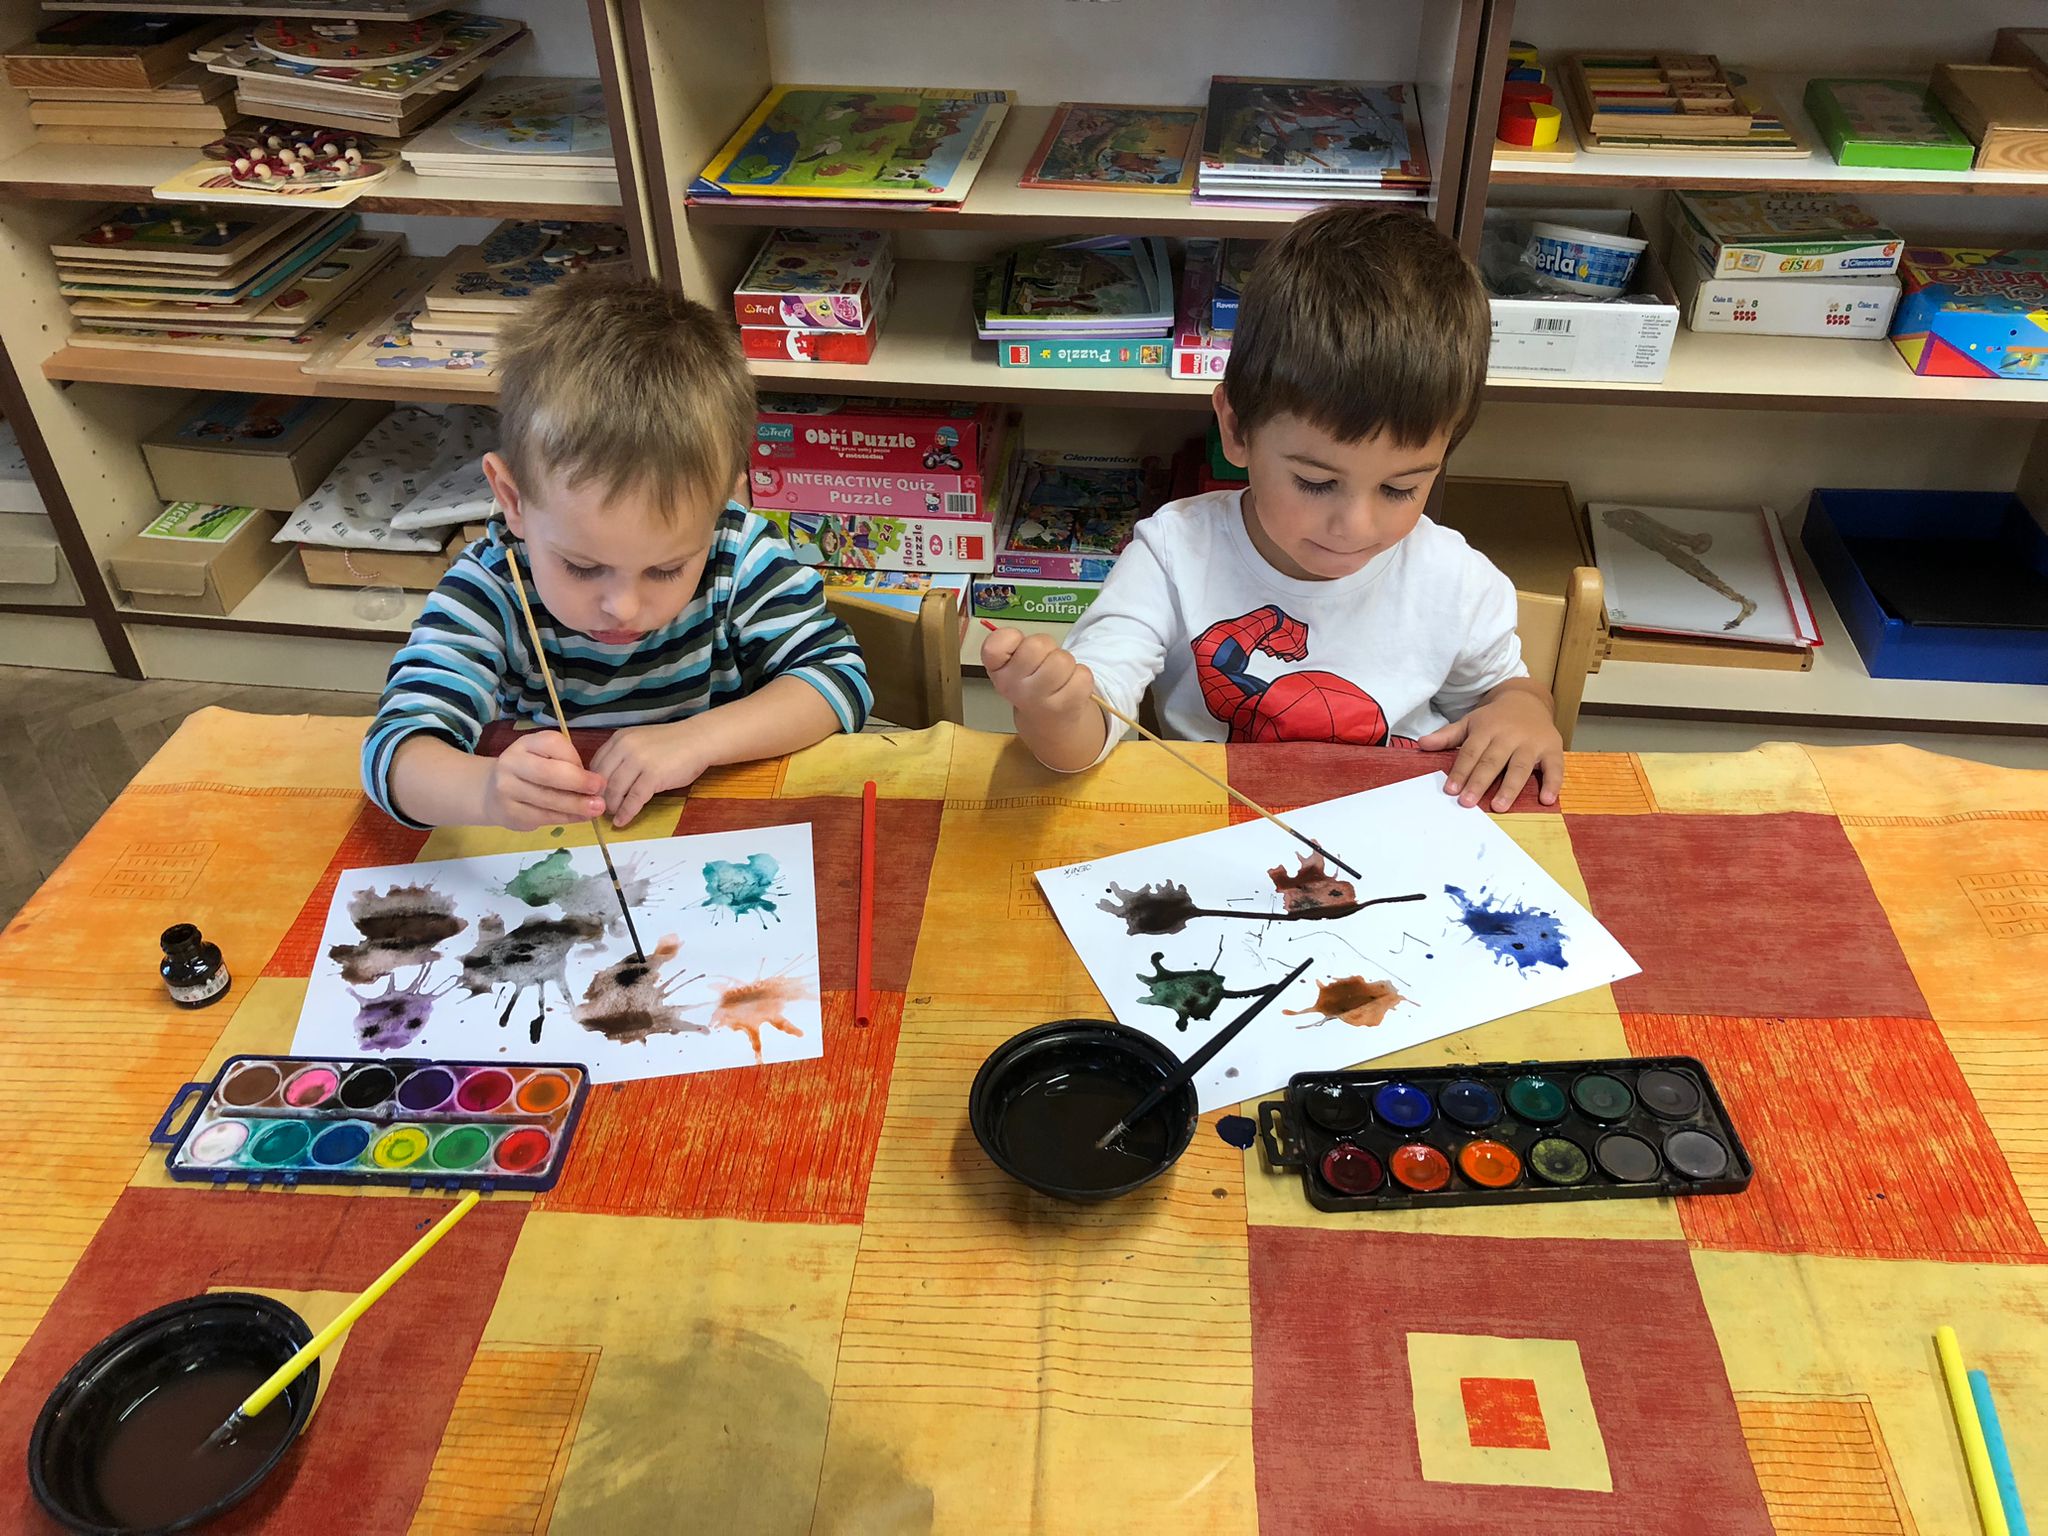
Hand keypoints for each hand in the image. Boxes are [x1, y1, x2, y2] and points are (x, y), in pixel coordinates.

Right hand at [482, 732, 606, 831]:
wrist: (490, 793)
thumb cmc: (529, 772)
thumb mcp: (544, 758)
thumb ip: (566, 764)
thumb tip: (596, 786)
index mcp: (525, 743)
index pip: (552, 744)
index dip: (575, 758)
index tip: (594, 772)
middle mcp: (511, 762)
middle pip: (548, 772)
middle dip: (578, 781)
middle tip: (600, 789)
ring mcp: (507, 789)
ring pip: (546, 798)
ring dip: (576, 805)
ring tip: (596, 809)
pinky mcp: (509, 813)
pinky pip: (542, 817)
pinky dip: (565, 818)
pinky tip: (580, 818)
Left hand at [590, 720, 715, 826]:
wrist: (698, 740)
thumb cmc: (672, 744)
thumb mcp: (640, 742)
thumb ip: (623, 756)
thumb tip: (607, 781)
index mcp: (620, 739)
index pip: (595, 764)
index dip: (593, 784)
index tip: (595, 796)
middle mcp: (625, 747)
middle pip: (602, 779)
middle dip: (600, 798)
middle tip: (601, 809)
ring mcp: (639, 761)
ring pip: (615, 790)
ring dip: (612, 807)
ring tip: (612, 815)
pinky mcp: (653, 776)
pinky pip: (633, 799)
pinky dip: (626, 813)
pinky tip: (622, 821)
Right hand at [982, 626, 1096, 719]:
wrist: (1049, 723)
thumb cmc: (1032, 683)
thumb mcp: (1012, 662)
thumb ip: (1010, 644)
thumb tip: (1018, 637)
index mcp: (997, 671)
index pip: (995, 645)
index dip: (1012, 638)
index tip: (1018, 650)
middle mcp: (1012, 687)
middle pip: (1038, 644)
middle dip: (1048, 648)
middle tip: (1045, 663)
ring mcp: (1038, 700)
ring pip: (1063, 659)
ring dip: (1067, 663)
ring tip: (1059, 677)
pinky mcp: (1066, 706)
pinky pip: (1083, 674)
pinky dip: (1082, 677)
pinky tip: (1070, 687)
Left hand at [1417, 690, 1562, 810]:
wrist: (1528, 700)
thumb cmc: (1495, 719)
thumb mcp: (1470, 722)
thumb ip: (1447, 736)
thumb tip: (1421, 744)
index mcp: (1487, 729)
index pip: (1471, 752)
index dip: (1460, 771)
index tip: (1450, 790)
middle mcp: (1509, 736)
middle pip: (1492, 761)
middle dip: (1479, 782)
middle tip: (1467, 802)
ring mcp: (1532, 743)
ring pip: (1520, 766)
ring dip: (1510, 787)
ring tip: (1499, 806)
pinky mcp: (1553, 749)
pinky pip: (1555, 768)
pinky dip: (1553, 784)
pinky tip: (1546, 800)